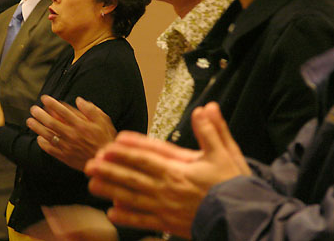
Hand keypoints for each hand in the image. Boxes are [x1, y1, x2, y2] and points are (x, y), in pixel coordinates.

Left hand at [26, 96, 116, 170]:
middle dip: (40, 114)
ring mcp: (67, 147)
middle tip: (33, 109)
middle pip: (52, 123)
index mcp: (81, 125)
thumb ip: (91, 110)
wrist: (105, 161)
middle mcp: (72, 135)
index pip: (63, 111)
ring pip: (48, 136)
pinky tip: (38, 139)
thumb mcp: (104, 120)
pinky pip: (51, 150)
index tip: (44, 98)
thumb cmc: (106, 139)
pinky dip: (43, 144)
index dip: (52, 104)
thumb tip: (79, 100)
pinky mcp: (65, 157)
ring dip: (37, 128)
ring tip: (30, 121)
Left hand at [85, 102, 249, 237]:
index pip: (147, 156)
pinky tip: (112, 213)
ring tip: (92, 185)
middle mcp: (168, 188)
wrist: (244, 220)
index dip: (127, 150)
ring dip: (111, 190)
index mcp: (179, 169)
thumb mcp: (226, 153)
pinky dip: (128, 218)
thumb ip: (212, 130)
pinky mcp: (169, 224)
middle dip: (110, 170)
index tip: (110, 144)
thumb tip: (206, 108)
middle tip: (89, 164)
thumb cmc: (234, 186)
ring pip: (133, 198)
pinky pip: (144, 221)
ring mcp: (166, 208)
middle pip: (133, 177)